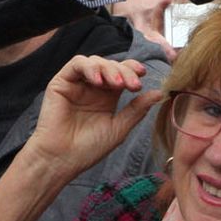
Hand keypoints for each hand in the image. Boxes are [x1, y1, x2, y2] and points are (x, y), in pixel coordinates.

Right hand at [25, 55, 160, 181]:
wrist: (62, 159)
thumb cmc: (88, 148)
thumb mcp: (119, 128)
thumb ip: (136, 109)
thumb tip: (159, 93)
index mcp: (107, 96)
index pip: (122, 74)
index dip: (133, 69)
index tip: (143, 75)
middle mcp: (92, 87)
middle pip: (111, 65)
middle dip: (124, 71)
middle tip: (133, 85)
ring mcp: (77, 84)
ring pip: (95, 61)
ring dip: (109, 68)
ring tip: (117, 84)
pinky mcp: (61, 82)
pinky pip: (76, 64)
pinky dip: (89, 67)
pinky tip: (98, 81)